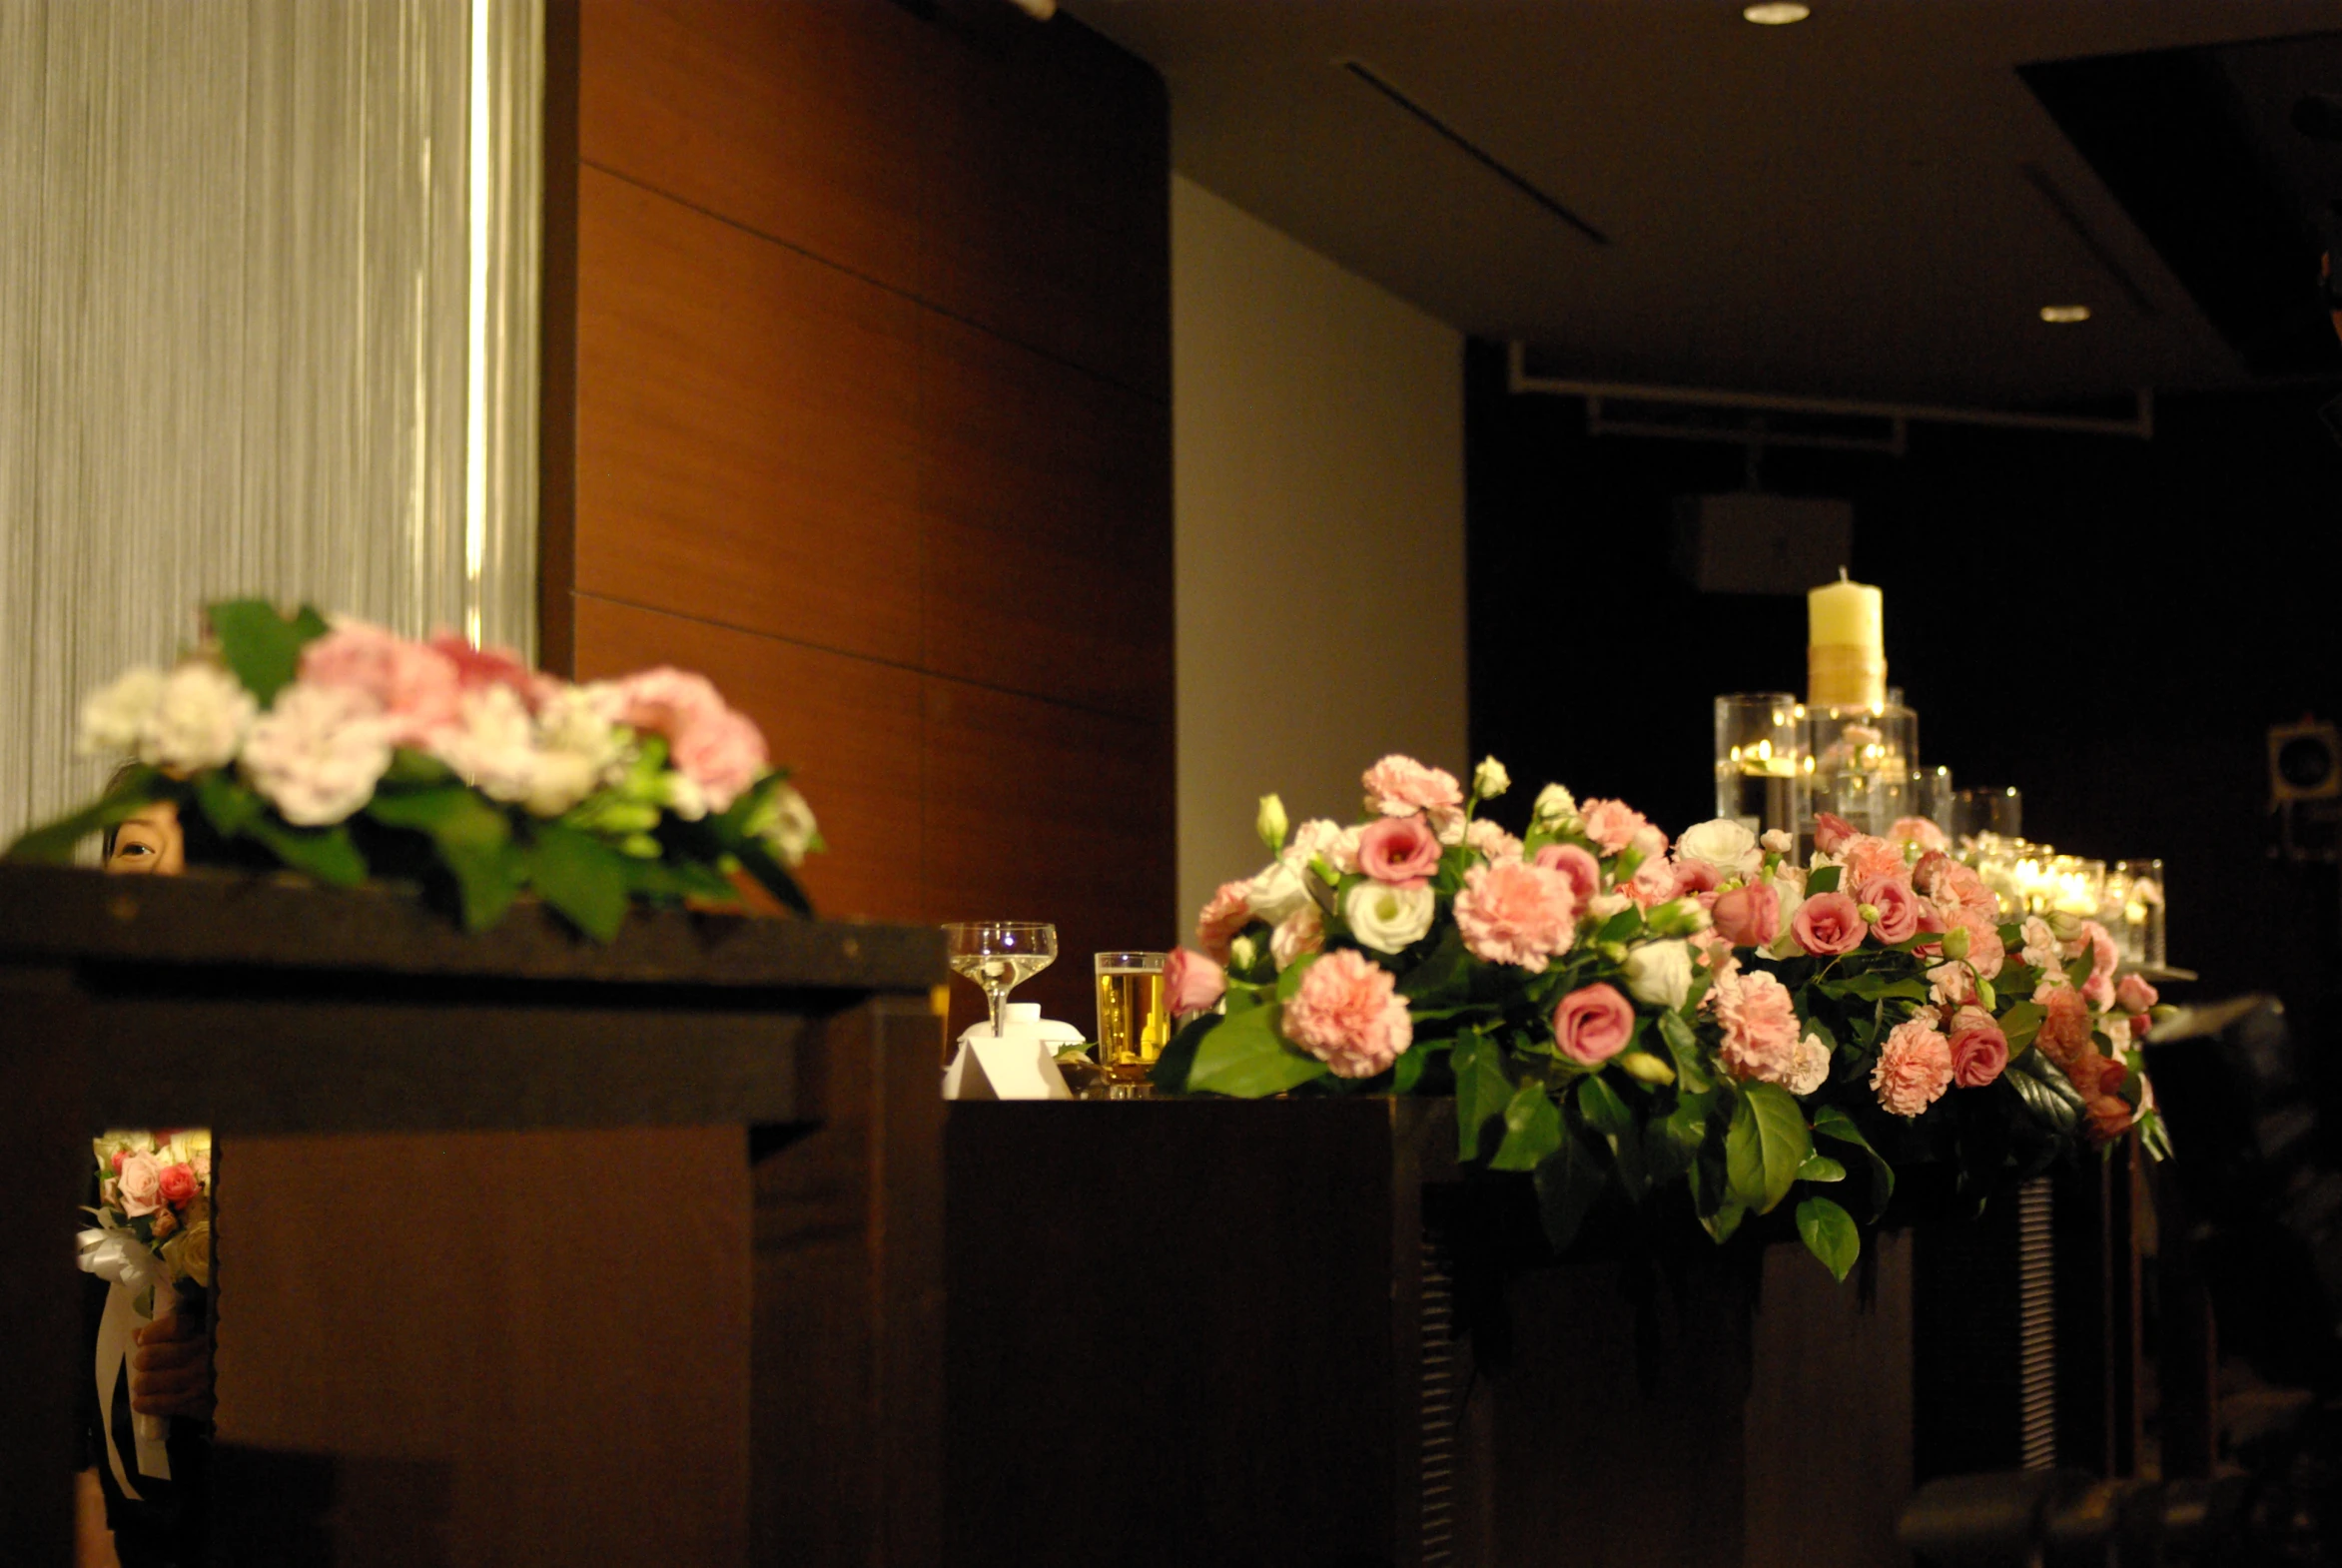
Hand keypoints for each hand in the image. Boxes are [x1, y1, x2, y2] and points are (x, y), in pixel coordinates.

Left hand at [129, 1306, 213, 1420]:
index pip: (172, 1326)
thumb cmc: (221, 1357)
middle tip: (145, 1365)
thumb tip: (137, 1334)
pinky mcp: (199, 1405)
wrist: (249, 1391)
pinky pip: (160, 1405)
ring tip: (145, 1386)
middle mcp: (204, 1356)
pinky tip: (142, 1402)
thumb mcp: (203, 1337)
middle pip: (148, 1357)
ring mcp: (201, 1382)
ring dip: (141, 1385)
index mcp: (208, 1333)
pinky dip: (146, 1404)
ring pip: (147, 1382)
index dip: (152, 1333)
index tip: (144, 1339)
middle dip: (142, 1361)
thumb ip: (170, 1332)